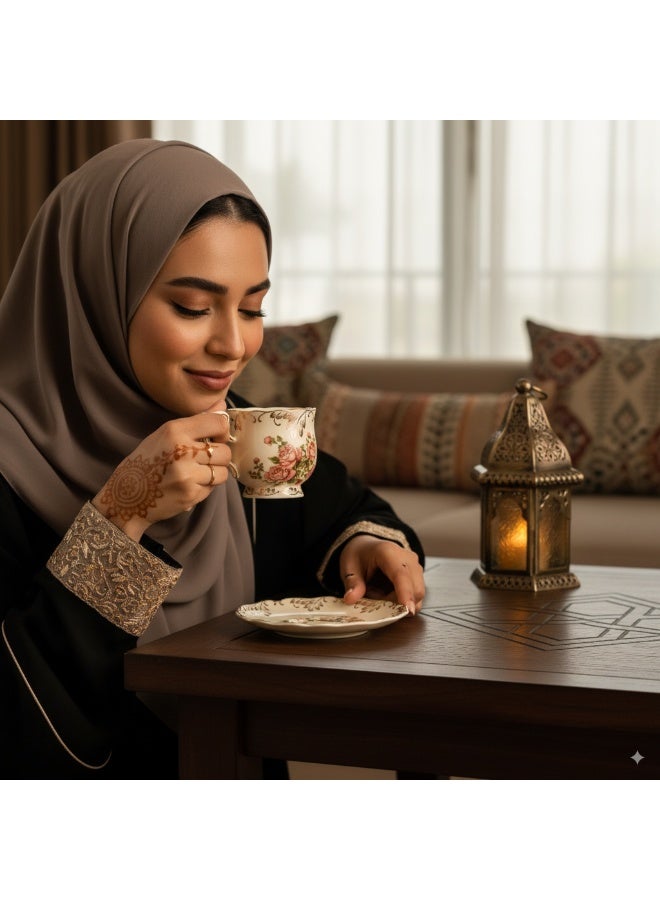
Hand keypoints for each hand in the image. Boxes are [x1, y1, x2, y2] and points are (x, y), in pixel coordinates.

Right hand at [92, 403, 235, 540]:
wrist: (127, 497)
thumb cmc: (146, 462)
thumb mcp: (164, 434)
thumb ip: (195, 422)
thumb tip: (222, 407)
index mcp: (175, 430)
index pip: (218, 423)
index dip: (222, 431)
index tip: (217, 437)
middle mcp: (183, 451)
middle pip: (225, 451)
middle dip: (219, 457)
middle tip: (204, 460)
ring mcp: (188, 475)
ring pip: (222, 472)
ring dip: (214, 473)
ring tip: (197, 473)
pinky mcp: (190, 495)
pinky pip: (212, 488)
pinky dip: (205, 487)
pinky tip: (188, 485)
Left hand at [339, 535, 424, 614]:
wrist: (367, 546)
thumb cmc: (359, 555)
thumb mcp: (349, 568)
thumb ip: (352, 584)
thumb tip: (350, 599)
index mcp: (388, 552)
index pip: (401, 574)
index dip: (405, 592)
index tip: (407, 609)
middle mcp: (407, 558)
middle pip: (415, 587)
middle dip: (399, 604)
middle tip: (376, 601)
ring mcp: (416, 567)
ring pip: (418, 594)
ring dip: (400, 603)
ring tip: (379, 595)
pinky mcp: (418, 576)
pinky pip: (416, 596)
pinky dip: (402, 602)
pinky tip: (387, 595)